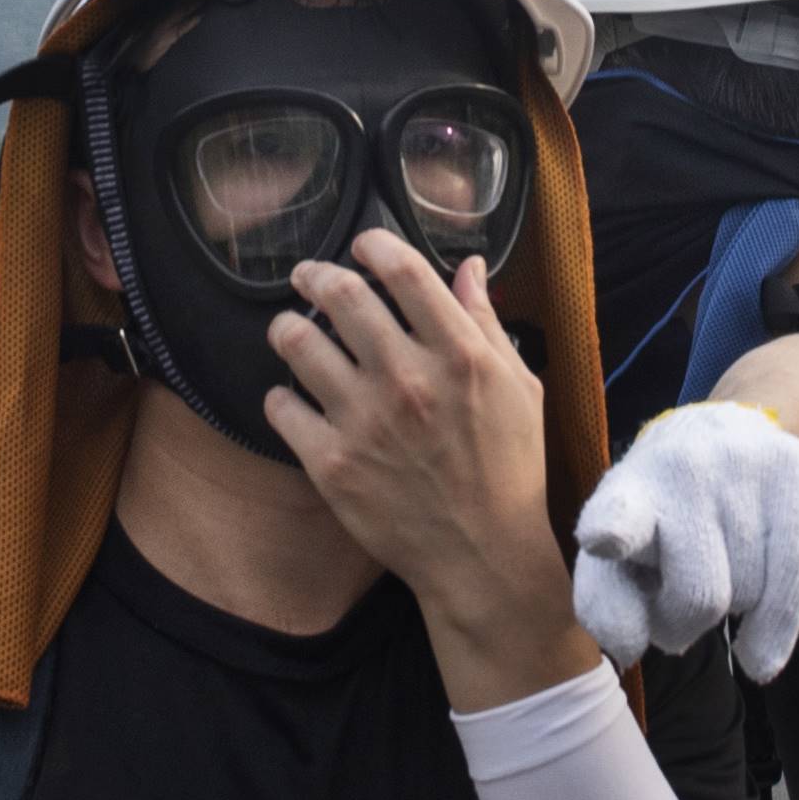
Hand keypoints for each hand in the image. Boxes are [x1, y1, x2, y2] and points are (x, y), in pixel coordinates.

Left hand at [258, 231, 569, 701]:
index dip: (373, 245)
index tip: (361, 246)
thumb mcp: (518, 388)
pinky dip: (281, 398)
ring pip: (297, 343)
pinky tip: (294, 400)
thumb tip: (467, 267)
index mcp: (460, 354)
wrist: (482, 554)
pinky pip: (280, 407)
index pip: (403, 270)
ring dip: (287, 328)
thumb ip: (486, 323)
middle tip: (308, 278)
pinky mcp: (332, 464)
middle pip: (341, 295)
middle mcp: (408, 379)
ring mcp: (365, 421)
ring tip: (289, 331)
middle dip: (316, 276)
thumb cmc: (508, 468)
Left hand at [569, 401, 798, 681]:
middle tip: (674, 611)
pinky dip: (777, 631)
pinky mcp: (792, 470)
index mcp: (627, 494)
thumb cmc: (658, 519)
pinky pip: (797, 571)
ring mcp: (741, 466)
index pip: (619, 514)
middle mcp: (682, 471)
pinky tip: (759, 657)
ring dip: (731, 606)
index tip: (603, 539)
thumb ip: (606, 608)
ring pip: (749, 592)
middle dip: (685, 625)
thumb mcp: (616, 556)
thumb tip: (630, 650)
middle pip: (699, 596)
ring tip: (716, 571)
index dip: (613, 531)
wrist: (720, 435)